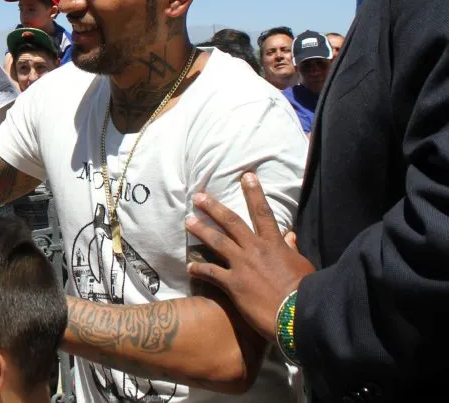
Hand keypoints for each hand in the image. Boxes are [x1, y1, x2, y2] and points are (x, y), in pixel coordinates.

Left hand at [185, 172, 315, 339]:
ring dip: (201, 230)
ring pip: (216, 241)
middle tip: (198, 196)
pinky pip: (210, 273)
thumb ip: (292, 249)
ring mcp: (241, 265)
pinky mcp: (233, 284)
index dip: (254, 192)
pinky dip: (199, 269)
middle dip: (213, 207)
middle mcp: (255, 249)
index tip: (246, 176)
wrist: (297, 316)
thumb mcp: (303, 266)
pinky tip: (189, 267)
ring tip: (188, 221)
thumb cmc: (305, 292)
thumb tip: (291, 235)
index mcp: (274, 243)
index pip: (263, 212)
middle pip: (231, 222)